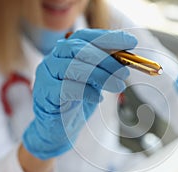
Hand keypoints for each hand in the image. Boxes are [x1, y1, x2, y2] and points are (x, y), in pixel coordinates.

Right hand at [23, 29, 136, 159]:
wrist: (57, 128)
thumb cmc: (77, 101)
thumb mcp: (95, 81)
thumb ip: (105, 68)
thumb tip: (127, 60)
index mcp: (66, 51)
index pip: (86, 37)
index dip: (109, 37)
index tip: (131, 42)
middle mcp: (53, 58)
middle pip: (79, 49)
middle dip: (106, 59)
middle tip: (125, 72)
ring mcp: (46, 74)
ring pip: (73, 66)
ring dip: (101, 75)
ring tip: (119, 86)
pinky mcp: (45, 92)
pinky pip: (66, 87)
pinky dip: (87, 91)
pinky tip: (98, 98)